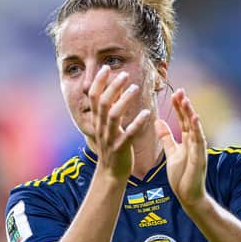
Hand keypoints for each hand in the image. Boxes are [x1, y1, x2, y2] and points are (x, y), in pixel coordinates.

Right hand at [89, 65, 150, 180]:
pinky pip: (128, 135)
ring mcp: (110, 138)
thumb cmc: (112, 147)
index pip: (93, 97)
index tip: (106, 67)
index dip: (98, 82)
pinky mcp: (120, 149)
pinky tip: (147, 114)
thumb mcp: (106, 127)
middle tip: (124, 74)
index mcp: (97, 121)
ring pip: (113, 116)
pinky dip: (137, 124)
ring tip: (135, 88)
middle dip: (112, 87)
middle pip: (103, 103)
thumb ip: (109, 109)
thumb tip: (113, 88)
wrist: (111, 174)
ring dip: (124, 100)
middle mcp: (101, 128)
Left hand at [155, 89, 207, 208]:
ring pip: (195, 128)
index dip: (179, 107)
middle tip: (180, 91)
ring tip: (185, 100)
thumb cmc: (181, 175)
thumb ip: (166, 137)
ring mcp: (198, 149)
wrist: (188, 195)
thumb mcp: (171, 152)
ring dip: (191, 114)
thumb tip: (158, 121)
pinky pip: (199, 142)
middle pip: (189, 120)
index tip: (175, 93)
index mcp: (187, 140)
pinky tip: (194, 119)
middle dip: (185, 106)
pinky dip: (197, 130)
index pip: (183, 119)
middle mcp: (194, 142)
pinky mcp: (200, 158)